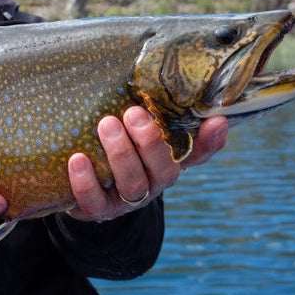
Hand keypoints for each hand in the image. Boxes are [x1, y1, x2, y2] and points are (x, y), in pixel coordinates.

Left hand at [66, 107, 227, 221]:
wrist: (81, 185)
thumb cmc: (111, 146)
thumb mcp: (131, 127)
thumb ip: (153, 110)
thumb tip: (180, 84)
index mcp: (167, 161)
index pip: (198, 153)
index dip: (210, 141)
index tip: (216, 120)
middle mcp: (153, 183)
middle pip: (165, 171)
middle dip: (150, 141)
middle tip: (133, 113)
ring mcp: (126, 199)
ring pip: (134, 184)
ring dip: (121, 154)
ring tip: (106, 125)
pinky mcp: (98, 210)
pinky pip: (95, 201)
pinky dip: (86, 181)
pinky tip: (78, 159)